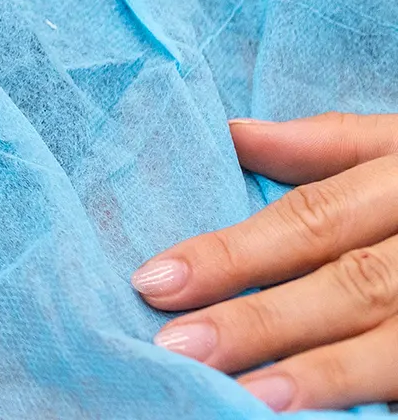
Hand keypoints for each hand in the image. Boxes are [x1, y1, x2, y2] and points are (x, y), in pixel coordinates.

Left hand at [138, 114, 397, 410]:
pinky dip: (381, 403)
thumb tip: (234, 133)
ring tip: (247, 400)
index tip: (154, 281)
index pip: (311, 218)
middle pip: (349, 284)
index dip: (234, 251)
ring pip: (396, 345)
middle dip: (262, 321)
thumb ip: (331, 146)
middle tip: (177, 350)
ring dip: (322, 376)